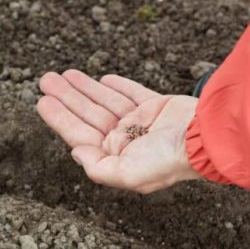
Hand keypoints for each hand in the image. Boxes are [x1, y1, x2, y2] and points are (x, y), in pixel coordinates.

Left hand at [37, 70, 201, 193]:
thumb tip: (75, 152)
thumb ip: (98, 168)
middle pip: (88, 115)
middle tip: (46, 79)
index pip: (80, 134)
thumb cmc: (169, 160)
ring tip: (64, 73)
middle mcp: (127, 141)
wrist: (208, 138)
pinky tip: (102, 79)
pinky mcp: (159, 107)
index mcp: (116, 157)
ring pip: (105, 102)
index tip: (42, 101)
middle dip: (66, 97)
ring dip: (84, 88)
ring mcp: (142, 123)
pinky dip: (117, 86)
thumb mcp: (128, 175)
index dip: (59, 118)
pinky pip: (132, 93)